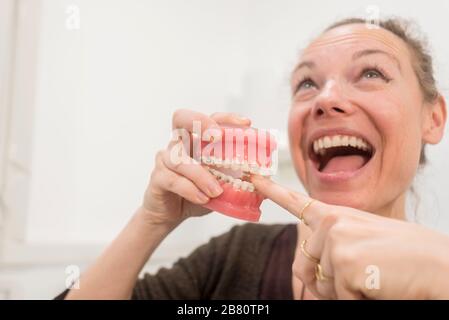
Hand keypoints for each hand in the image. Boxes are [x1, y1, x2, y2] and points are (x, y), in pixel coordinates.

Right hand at [141, 109, 250, 225]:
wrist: (172, 214)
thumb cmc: (197, 193)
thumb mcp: (222, 186)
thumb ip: (239, 180)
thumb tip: (265, 180)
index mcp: (196, 141)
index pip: (210, 120)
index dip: (226, 118)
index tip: (246, 124)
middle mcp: (179, 144)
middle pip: (182, 118)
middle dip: (201, 122)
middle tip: (217, 137)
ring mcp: (165, 159)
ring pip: (179, 157)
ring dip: (200, 174)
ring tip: (216, 190)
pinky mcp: (158, 177)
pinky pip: (172, 179)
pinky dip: (190, 189)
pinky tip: (203, 198)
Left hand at [252, 176, 448, 299]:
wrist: (438, 264)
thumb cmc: (403, 255)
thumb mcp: (361, 243)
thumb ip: (331, 250)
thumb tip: (305, 274)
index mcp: (336, 215)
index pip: (296, 202)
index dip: (271, 191)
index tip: (252, 177)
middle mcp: (330, 223)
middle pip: (303, 266)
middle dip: (324, 283)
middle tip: (359, 277)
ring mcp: (335, 240)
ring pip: (321, 285)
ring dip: (344, 292)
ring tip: (372, 276)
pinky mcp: (344, 261)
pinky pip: (339, 298)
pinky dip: (357, 300)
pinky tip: (377, 284)